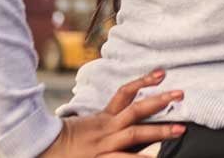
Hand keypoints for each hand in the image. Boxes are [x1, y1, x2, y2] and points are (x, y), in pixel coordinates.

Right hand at [39, 69, 184, 157]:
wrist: (42, 151)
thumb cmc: (67, 141)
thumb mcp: (89, 126)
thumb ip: (110, 118)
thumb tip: (132, 111)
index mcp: (103, 118)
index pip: (124, 93)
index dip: (143, 81)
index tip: (162, 72)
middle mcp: (106, 129)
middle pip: (136, 111)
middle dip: (160, 102)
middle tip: (181, 94)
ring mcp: (104, 145)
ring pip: (135, 135)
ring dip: (159, 132)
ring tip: (180, 129)